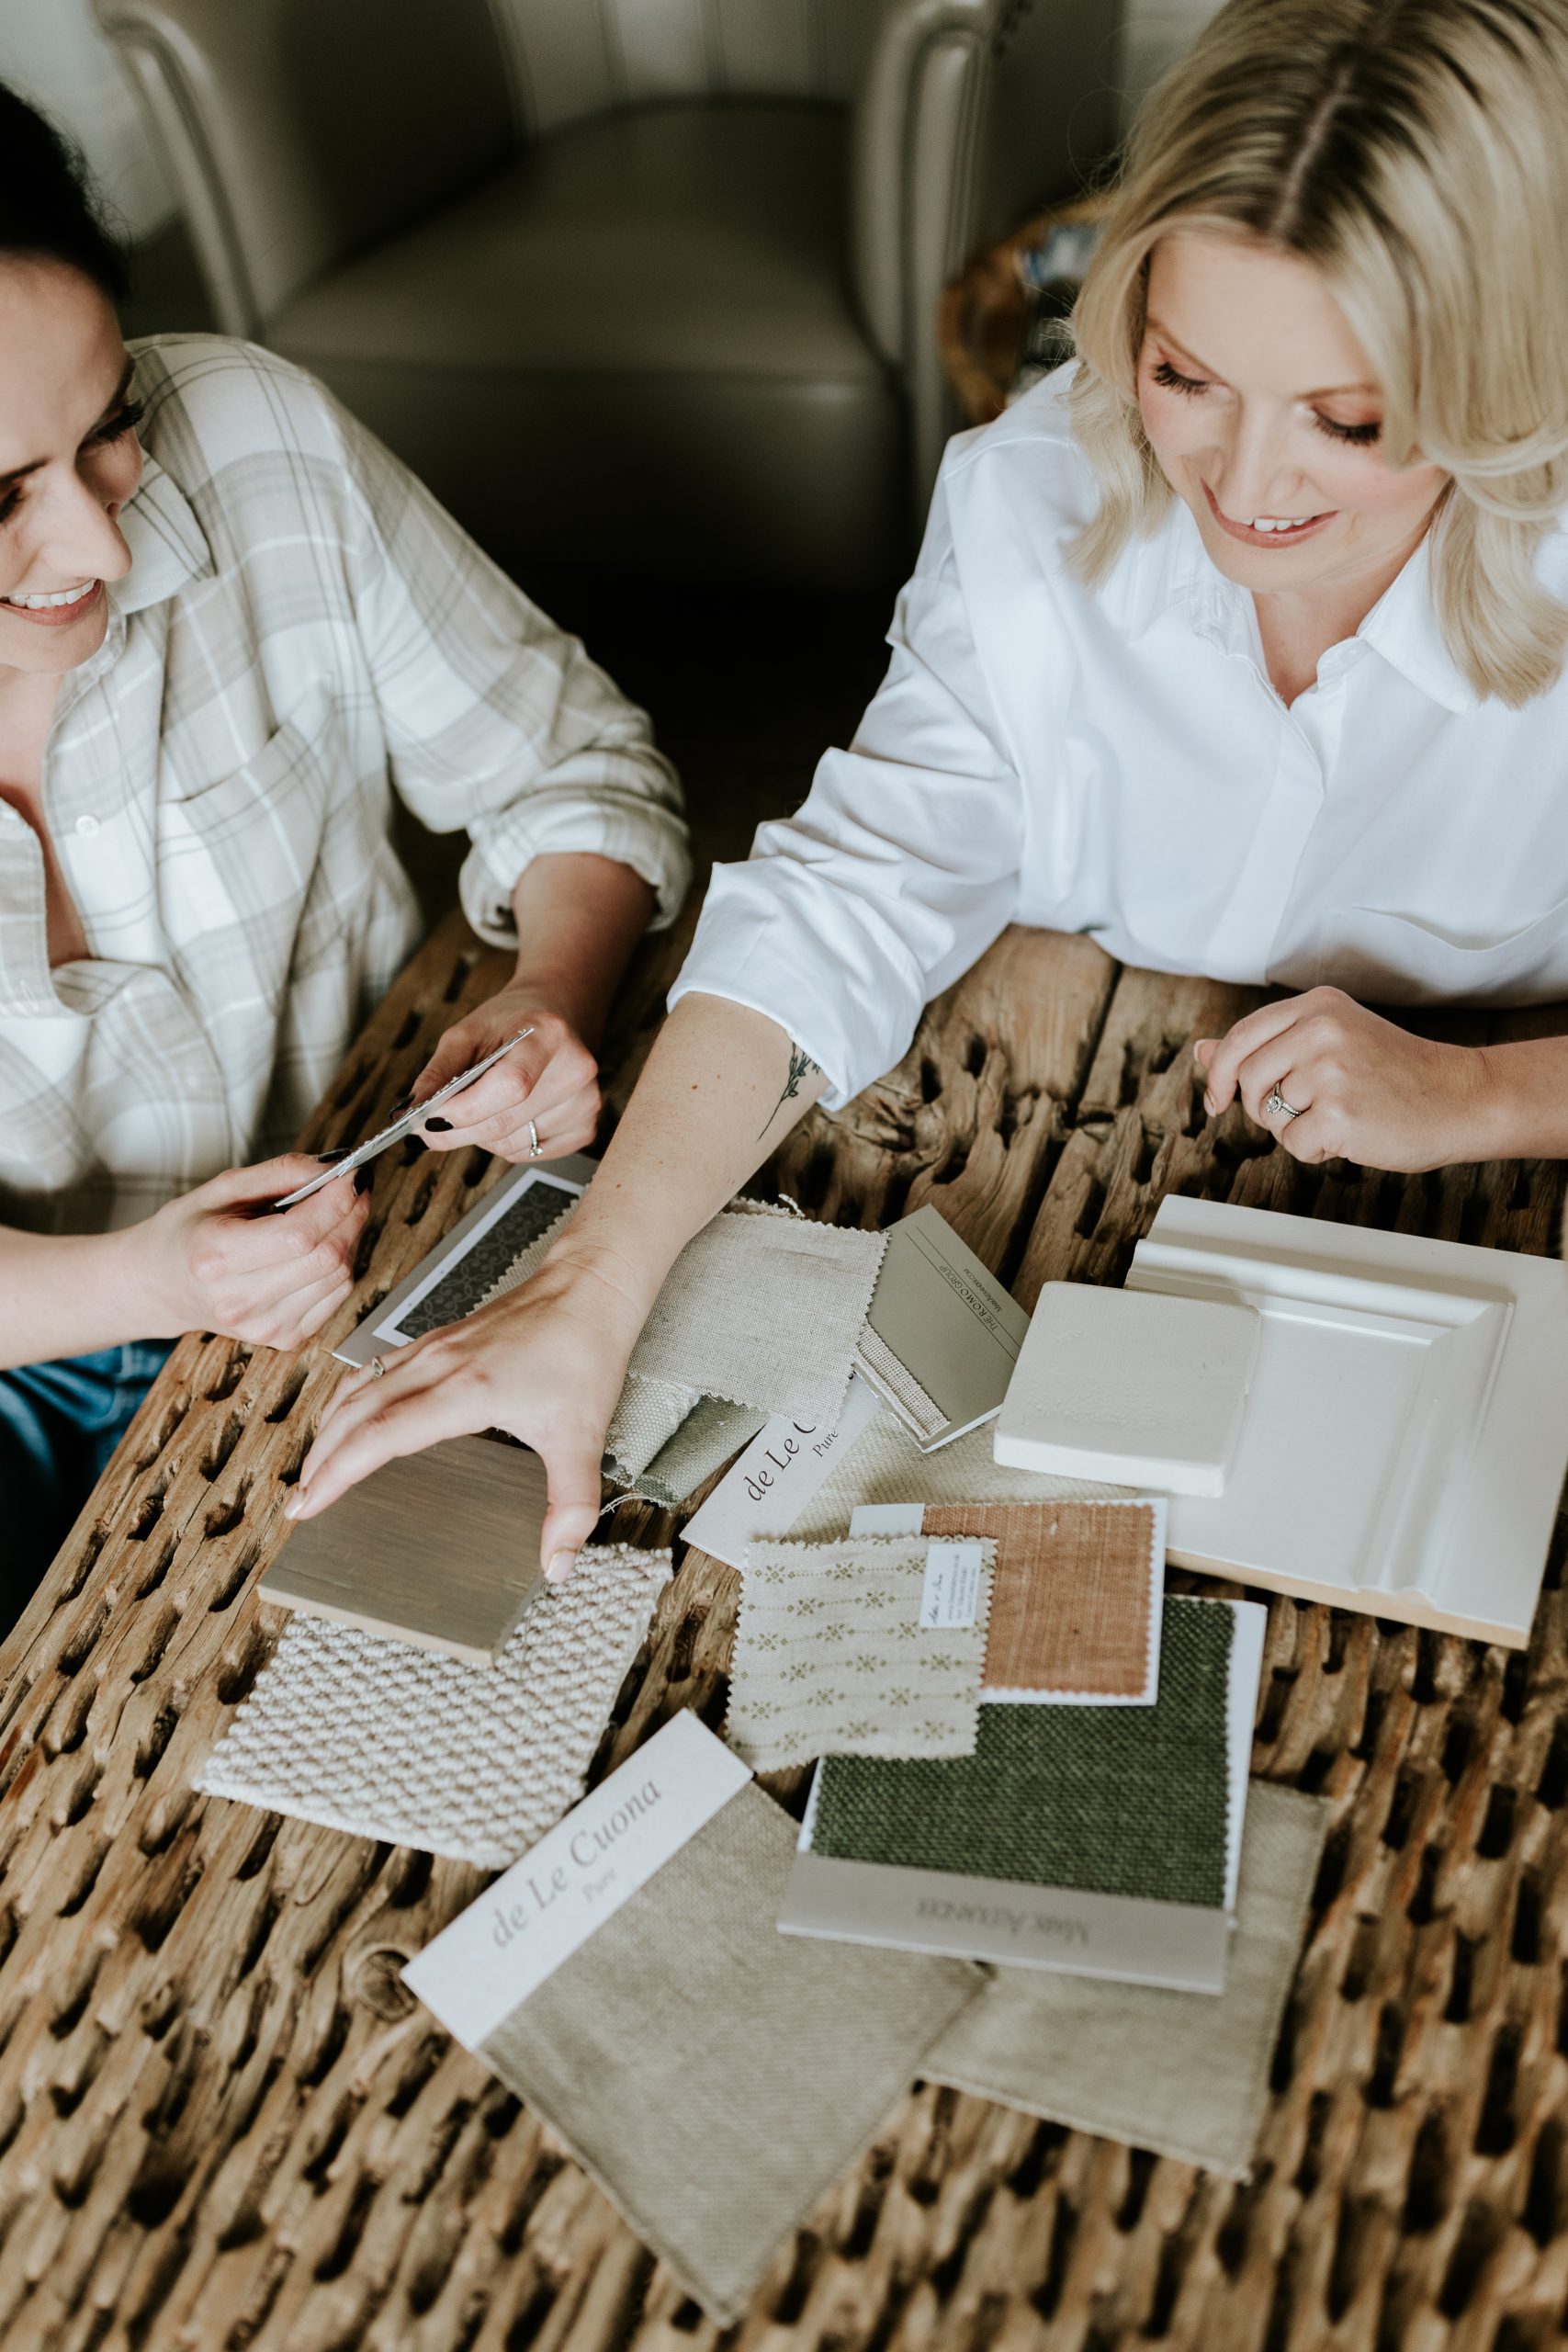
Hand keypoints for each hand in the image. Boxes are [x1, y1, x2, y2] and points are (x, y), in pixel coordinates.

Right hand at [133, 1154, 370, 1347]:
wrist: (163, 1286)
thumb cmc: (189, 1232)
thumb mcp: (222, 1189)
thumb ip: (279, 1173)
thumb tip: (332, 1166)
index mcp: (216, 1259)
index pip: (299, 1234)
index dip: (337, 1200)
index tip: (351, 1172)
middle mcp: (239, 1301)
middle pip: (327, 1257)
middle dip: (352, 1214)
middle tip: (352, 1187)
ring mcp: (264, 1326)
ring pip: (340, 1277)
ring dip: (350, 1238)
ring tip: (333, 1215)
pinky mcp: (283, 1338)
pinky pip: (338, 1296)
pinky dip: (341, 1265)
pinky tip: (322, 1247)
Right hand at [287, 1237, 651, 1577]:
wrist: (587, 1288)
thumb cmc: (583, 1352)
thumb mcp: (583, 1439)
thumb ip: (571, 1508)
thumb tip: (559, 1563)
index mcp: (464, 1391)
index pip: (380, 1435)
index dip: (338, 1472)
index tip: (310, 1504)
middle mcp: (437, 1366)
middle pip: (354, 1413)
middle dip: (320, 1461)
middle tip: (298, 1503)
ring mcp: (432, 1349)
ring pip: (359, 1387)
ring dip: (329, 1429)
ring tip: (313, 1469)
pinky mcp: (437, 1339)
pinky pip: (375, 1369)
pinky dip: (350, 1397)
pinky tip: (349, 1415)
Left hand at [408, 982, 599, 1161]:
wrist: (554, 1017)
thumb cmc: (509, 1023)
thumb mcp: (466, 1033)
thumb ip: (438, 1072)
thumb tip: (413, 1113)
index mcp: (549, 1034)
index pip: (510, 1086)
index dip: (465, 1110)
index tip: (428, 1119)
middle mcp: (576, 1070)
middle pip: (505, 1123)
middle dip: (457, 1130)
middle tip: (429, 1126)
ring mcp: (586, 1103)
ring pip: (511, 1145)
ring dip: (481, 1135)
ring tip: (482, 1105)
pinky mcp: (586, 1128)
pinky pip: (529, 1154)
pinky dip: (506, 1143)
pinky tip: (510, 1114)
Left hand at [1194, 987, 1487, 1171]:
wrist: (1462, 1098)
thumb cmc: (1396, 1073)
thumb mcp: (1330, 1041)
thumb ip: (1266, 1044)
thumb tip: (1202, 1050)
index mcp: (1318, 1006)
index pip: (1240, 1037)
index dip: (1219, 1073)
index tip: (1219, 1099)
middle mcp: (1321, 1030)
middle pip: (1245, 1078)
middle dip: (1261, 1105)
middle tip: (1303, 1111)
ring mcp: (1330, 1071)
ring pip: (1268, 1115)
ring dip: (1295, 1128)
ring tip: (1340, 1116)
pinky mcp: (1339, 1113)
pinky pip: (1294, 1144)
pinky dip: (1316, 1150)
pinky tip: (1350, 1135)